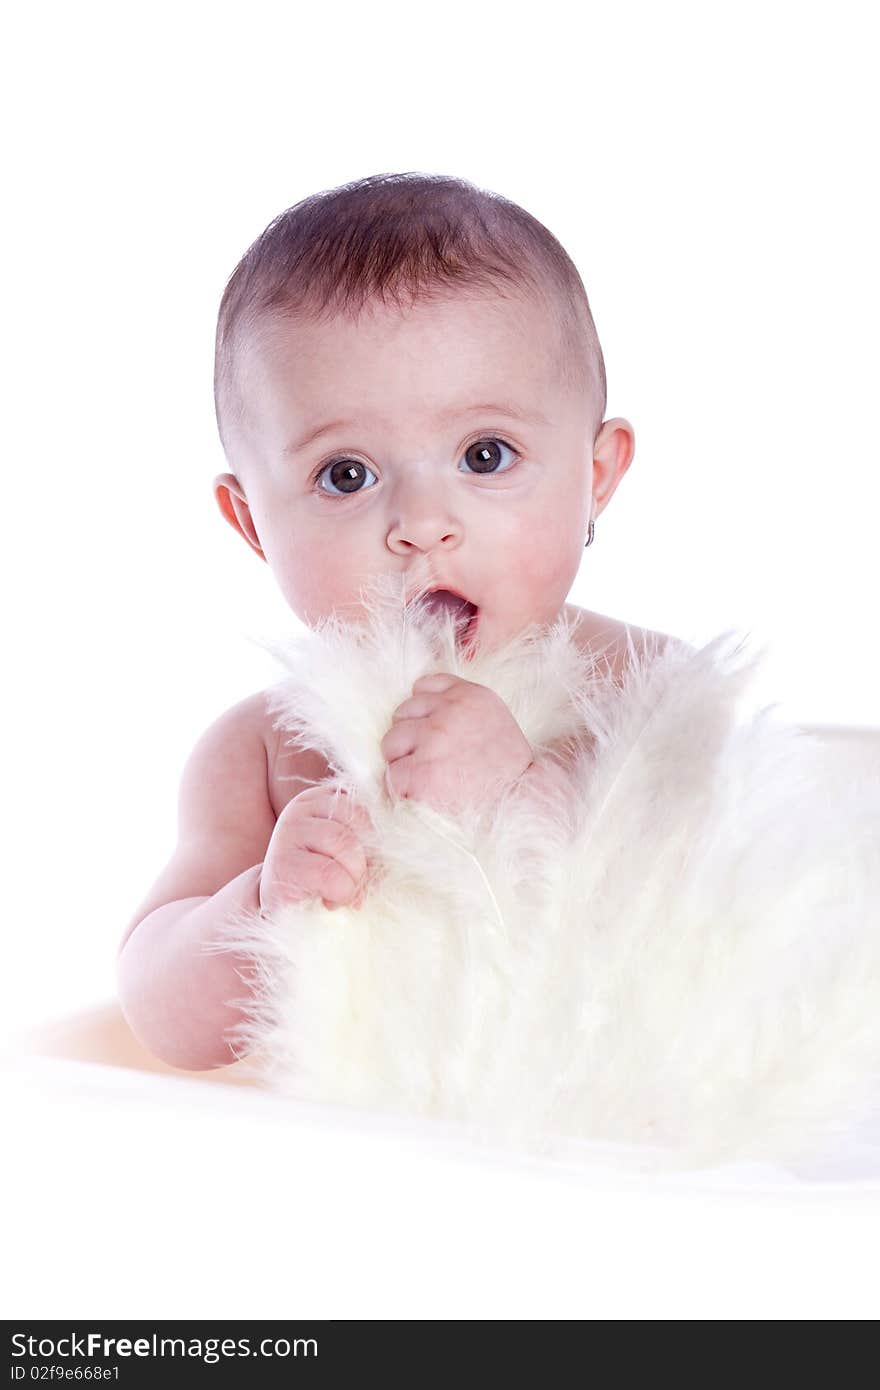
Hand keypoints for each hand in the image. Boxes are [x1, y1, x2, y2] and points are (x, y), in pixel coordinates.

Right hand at [259, 783, 374, 913]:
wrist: (282, 912)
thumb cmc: (323, 882)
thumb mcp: (350, 855)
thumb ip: (370, 842)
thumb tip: (399, 849)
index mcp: (322, 798)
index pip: (368, 804)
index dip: (379, 839)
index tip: (372, 866)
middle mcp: (301, 808)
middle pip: (359, 819)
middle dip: (369, 858)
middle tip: (358, 884)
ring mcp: (288, 831)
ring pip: (345, 844)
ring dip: (355, 877)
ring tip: (343, 893)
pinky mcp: (282, 863)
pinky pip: (330, 874)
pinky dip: (340, 893)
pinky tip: (329, 901)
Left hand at [381, 672, 534, 812]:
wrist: (518, 805)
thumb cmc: (506, 769)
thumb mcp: (493, 719)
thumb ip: (461, 706)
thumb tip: (422, 703)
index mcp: (470, 696)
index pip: (423, 686)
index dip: (422, 711)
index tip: (432, 731)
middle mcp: (449, 713)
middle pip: (401, 713)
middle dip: (410, 736)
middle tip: (432, 759)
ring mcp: (433, 741)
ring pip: (390, 742)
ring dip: (402, 761)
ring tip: (428, 777)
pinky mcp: (420, 774)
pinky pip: (392, 775)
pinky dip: (403, 788)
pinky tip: (425, 794)